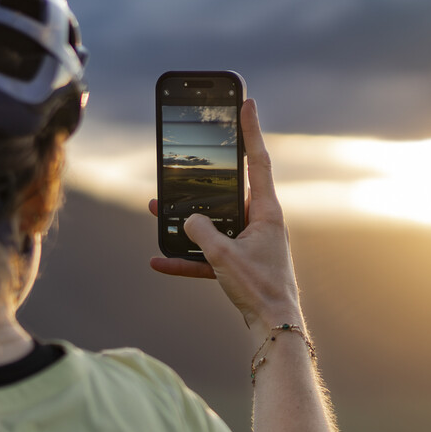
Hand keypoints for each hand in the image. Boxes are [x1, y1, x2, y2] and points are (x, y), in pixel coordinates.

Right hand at [149, 98, 304, 329]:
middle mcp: (261, 223)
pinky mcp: (240, 264)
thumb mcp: (223, 256)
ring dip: (185, 219)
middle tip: (182, 162)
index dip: (250, 130)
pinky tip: (159, 261)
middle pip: (228, 191)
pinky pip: (209, 254)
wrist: (275, 328)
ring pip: (213, 222)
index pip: (258, 161)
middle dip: (200, 180)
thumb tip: (187, 220)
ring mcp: (251, 243)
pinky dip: (186, 257)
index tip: (246, 103)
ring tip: (155, 208)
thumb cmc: (259, 289)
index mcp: (267, 212)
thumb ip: (200, 232)